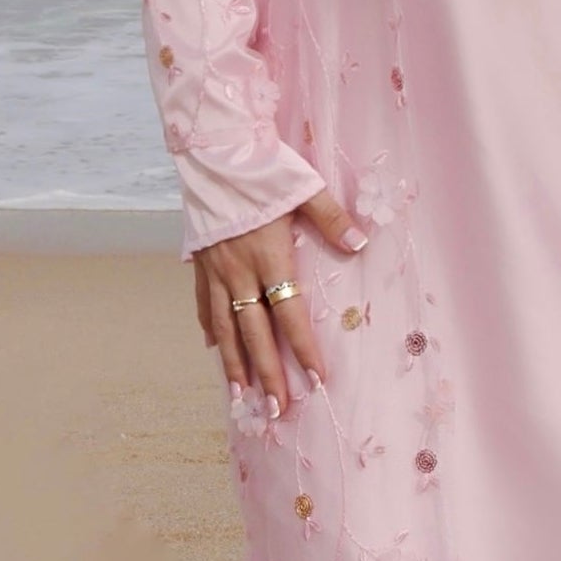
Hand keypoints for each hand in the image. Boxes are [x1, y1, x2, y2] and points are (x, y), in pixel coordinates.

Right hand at [193, 187, 367, 418]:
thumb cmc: (263, 167)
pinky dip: (210, 328)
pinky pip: (204, 303)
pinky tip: (213, 349)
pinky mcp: (199, 261)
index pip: (289, 313)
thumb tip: (360, 244)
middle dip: (267, 374)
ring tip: (240, 397)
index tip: (316, 381)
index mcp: (269, 256)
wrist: (212, 150)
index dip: (303, 349)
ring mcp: (216, 269)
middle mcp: (240, 270)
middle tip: (276, 410)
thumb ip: (332, 219)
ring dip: (234, 364)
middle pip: (255, 332)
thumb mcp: (304, 189)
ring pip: (225, 326)